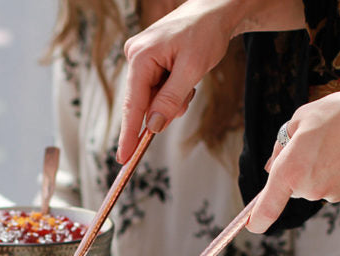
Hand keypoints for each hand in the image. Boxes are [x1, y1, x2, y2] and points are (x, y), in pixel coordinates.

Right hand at [117, 0, 305, 162]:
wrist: (216, 10)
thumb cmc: (206, 33)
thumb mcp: (191, 70)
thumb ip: (170, 100)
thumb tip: (153, 126)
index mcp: (140, 57)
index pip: (132, 105)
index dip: (129, 134)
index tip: (124, 158)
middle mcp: (134, 56)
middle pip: (142, 102)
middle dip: (164, 108)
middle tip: (186, 96)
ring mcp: (140, 57)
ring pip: (152, 97)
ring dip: (172, 98)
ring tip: (190, 80)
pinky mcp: (148, 59)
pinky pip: (156, 87)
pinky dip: (173, 90)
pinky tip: (185, 77)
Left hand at [246, 69, 339, 233]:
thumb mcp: (304, 116)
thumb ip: (282, 143)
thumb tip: (272, 163)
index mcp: (290, 170)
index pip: (267, 206)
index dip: (257, 218)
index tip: (251, 226)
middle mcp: (309, 189)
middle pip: (293, 184)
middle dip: (297, 165)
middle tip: (315, 138)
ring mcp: (331, 194)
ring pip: (315, 182)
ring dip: (319, 165)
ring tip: (339, 139)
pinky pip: (334, 182)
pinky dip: (338, 169)